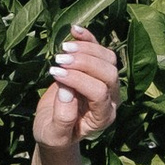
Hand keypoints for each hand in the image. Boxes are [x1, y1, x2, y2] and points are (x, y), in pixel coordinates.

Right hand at [33, 24, 119, 150]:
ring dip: (87, 49)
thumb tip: (67, 91)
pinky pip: (100, 49)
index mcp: (103, 117)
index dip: (78, 80)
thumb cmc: (54, 134)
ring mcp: (108, 83)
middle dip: (84, 63)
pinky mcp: (98, 69)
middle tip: (60, 59)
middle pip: (109, 73)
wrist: (55, 129)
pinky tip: (73, 30)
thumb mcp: (53, 134)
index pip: (99, 92)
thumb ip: (62, 118)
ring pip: (109, 58)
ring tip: (63, 49)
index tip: (55, 73)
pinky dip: (88, 38)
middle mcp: (111, 99)